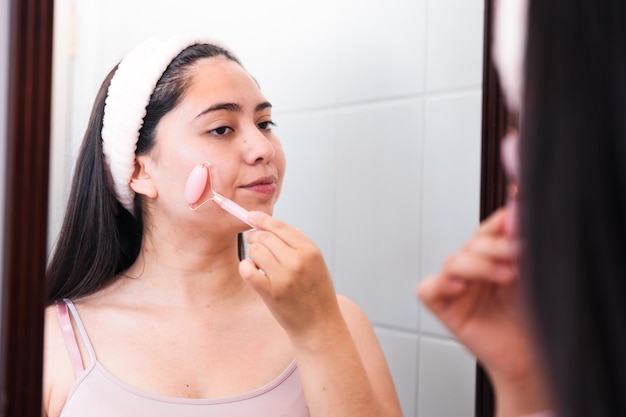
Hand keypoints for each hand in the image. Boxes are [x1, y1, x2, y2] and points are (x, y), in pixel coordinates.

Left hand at [239, 211, 340, 340]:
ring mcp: (284, 277)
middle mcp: (298, 261)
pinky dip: (246, 267)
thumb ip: (299, 244)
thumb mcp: (317, 264)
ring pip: (255, 250)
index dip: (262, 219)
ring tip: (259, 263)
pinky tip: (253, 272)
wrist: (319, 325)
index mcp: (310, 250)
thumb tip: (274, 227)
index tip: (251, 216)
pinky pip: (247, 269)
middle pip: (264, 236)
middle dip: (254, 236)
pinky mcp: (270, 292)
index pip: (280, 226)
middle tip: (252, 241)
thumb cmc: (317, 294)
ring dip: (252, 254)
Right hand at [417, 208, 535, 383]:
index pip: (488, 231)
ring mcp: (457, 289)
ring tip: (505, 275)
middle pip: (470, 243)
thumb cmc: (535, 323)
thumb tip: (516, 211)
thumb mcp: (534, 274)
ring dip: (479, 264)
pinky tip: (463, 287)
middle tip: (518, 253)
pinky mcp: (444, 308)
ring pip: (453, 261)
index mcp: (495, 260)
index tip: (516, 220)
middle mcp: (474, 272)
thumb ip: (524, 244)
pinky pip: (428, 288)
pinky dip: (443, 283)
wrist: (533, 360)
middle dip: (494, 245)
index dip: (499, 223)